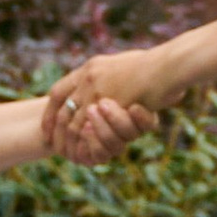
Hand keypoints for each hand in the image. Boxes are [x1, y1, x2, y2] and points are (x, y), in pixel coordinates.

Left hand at [42, 48, 175, 153]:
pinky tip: (78, 151)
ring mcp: (95, 90)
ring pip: (72, 119)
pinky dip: (80, 140)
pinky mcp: (106, 103)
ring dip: (67, 137)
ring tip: (63, 152)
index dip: (52, 108)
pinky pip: (86, 125)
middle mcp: (88, 77)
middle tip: (49, 141)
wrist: (166, 65)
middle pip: (60, 104)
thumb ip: (116, 75)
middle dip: (53, 125)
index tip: (50, 122)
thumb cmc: (157, 65)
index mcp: (91, 67)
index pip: (60, 89)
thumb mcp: (127, 65)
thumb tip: (117, 79)